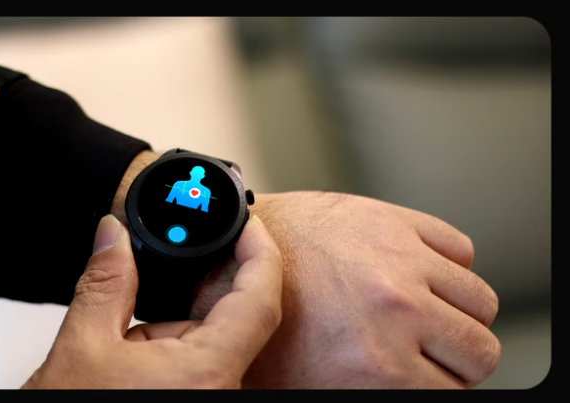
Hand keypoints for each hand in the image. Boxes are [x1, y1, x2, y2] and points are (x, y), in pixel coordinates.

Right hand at [21, 214, 282, 388]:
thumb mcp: (83, 346)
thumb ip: (105, 282)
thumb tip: (113, 235)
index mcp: (204, 373)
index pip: (260, 301)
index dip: (262, 253)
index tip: (250, 224)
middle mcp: (217, 389)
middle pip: (239, 315)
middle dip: (211, 277)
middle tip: (187, 245)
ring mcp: (208, 394)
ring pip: (217, 335)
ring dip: (185, 310)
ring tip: (145, 306)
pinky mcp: (194, 396)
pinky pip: (200, 355)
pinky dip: (177, 332)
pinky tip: (144, 333)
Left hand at [192, 191, 500, 388]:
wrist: (230, 250)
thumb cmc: (257, 320)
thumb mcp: (310, 383)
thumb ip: (364, 391)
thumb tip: (396, 390)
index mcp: (376, 365)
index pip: (458, 389)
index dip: (440, 383)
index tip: (429, 374)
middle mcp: (397, 312)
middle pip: (480, 349)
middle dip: (459, 354)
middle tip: (432, 348)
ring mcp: (400, 261)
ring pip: (480, 300)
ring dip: (461, 310)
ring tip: (431, 311)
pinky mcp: (394, 220)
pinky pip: (460, 247)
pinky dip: (450, 263)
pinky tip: (422, 272)